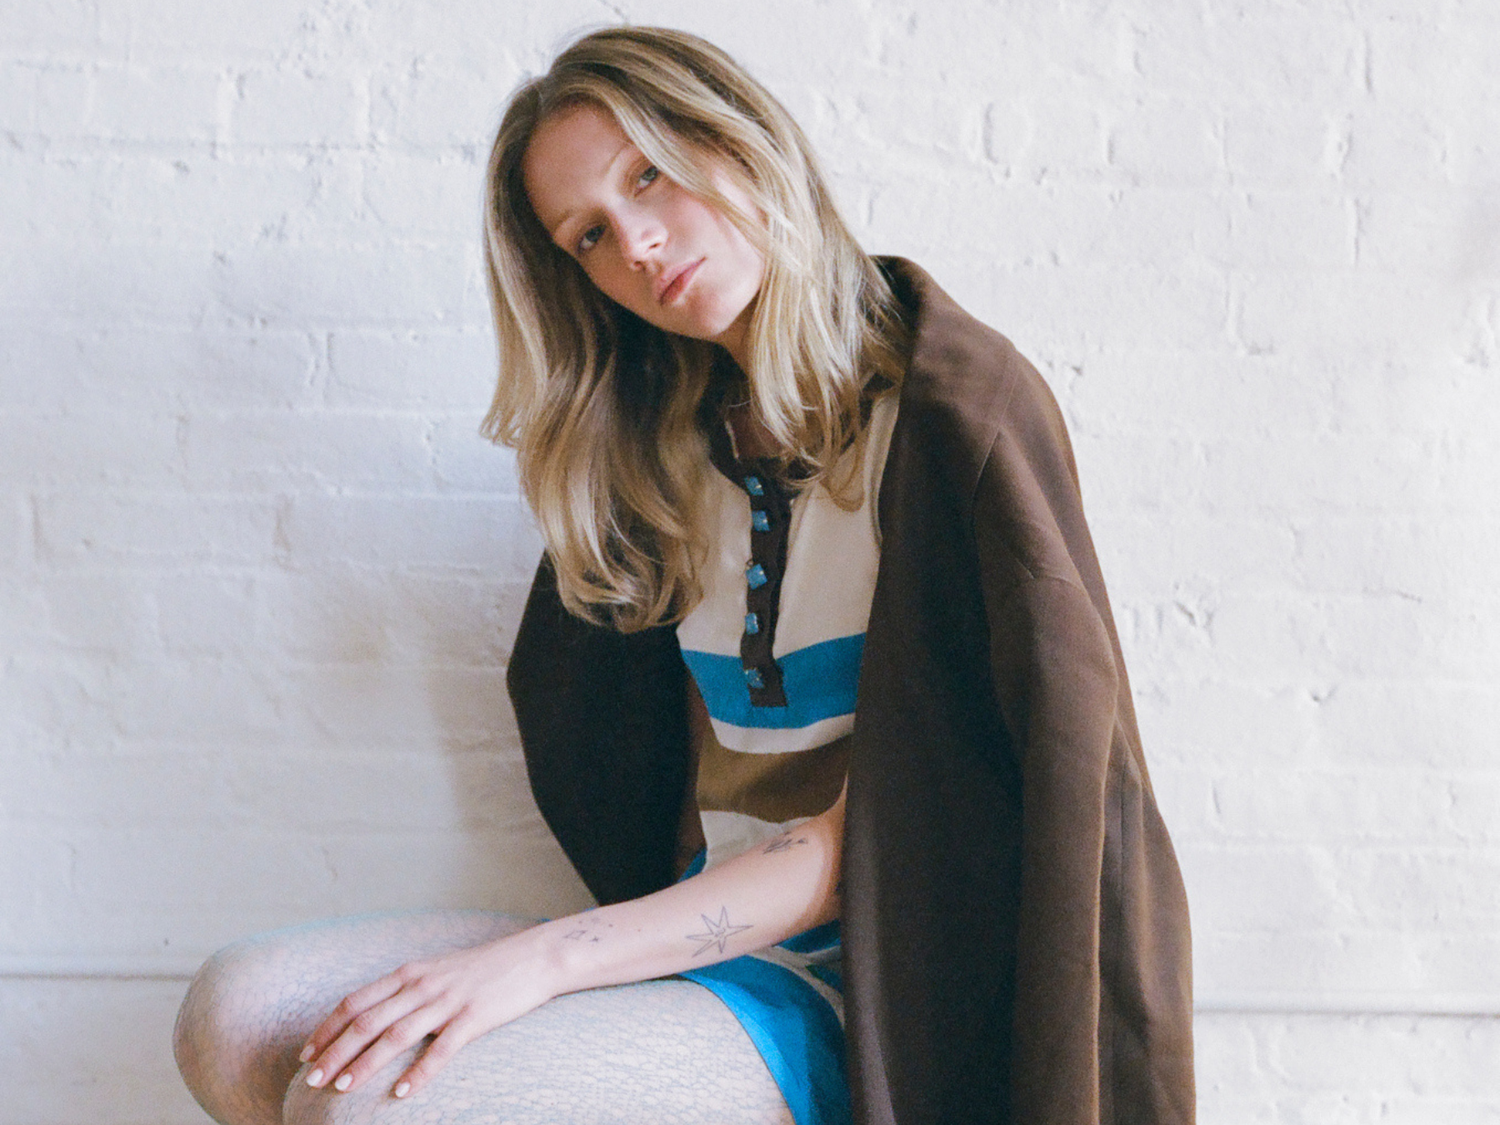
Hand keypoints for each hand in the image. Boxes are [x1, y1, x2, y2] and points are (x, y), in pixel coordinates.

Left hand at [298, 931, 556, 1099]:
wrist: (533, 958)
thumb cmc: (483, 969)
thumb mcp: (437, 971)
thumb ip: (406, 990)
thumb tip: (373, 1015)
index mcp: (410, 973)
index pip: (356, 1001)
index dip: (327, 1028)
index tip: (306, 1053)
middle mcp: (422, 985)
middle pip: (367, 1021)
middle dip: (335, 1052)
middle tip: (312, 1079)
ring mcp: (447, 1001)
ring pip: (396, 1036)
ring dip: (365, 1064)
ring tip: (342, 1088)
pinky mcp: (474, 1018)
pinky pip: (441, 1050)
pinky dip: (419, 1073)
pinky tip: (403, 1093)